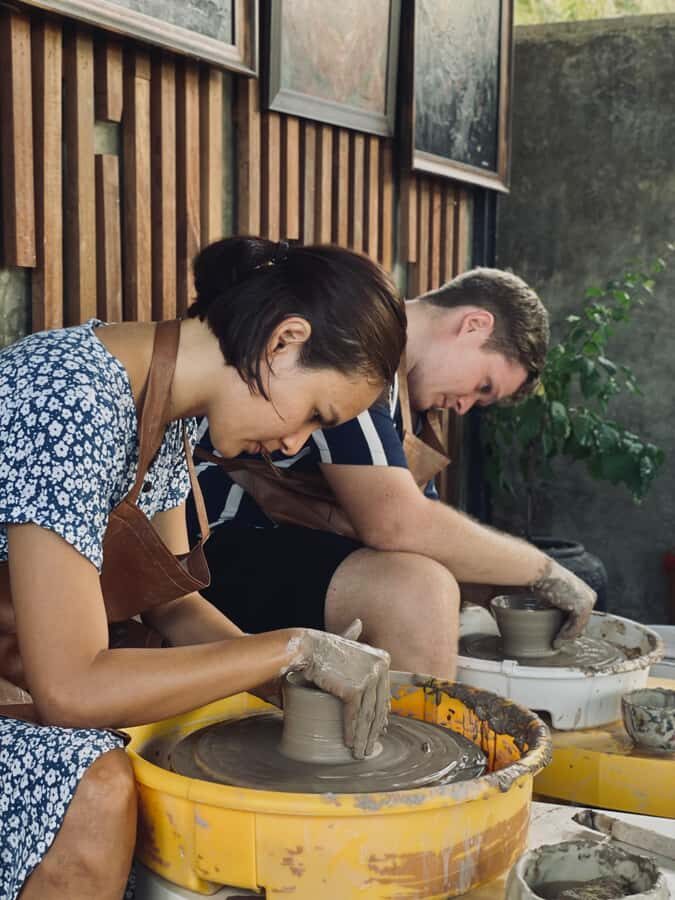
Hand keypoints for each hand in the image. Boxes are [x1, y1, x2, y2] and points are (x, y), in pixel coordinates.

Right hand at [290, 619, 389, 758]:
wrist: (307, 647)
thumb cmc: (324, 652)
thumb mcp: (349, 658)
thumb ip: (361, 669)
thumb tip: (375, 677)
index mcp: (381, 659)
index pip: (382, 694)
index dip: (379, 716)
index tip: (376, 733)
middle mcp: (380, 667)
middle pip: (377, 706)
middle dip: (372, 732)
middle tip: (367, 748)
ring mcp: (369, 677)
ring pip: (368, 715)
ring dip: (363, 738)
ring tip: (358, 752)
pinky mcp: (355, 688)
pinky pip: (355, 715)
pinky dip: (351, 732)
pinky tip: (349, 744)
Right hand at [529, 559, 595, 644]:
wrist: (541, 572)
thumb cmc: (542, 580)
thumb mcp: (553, 596)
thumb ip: (558, 607)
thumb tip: (555, 622)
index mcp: (583, 591)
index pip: (579, 614)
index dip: (569, 625)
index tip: (560, 634)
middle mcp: (589, 596)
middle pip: (581, 620)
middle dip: (570, 632)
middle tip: (559, 641)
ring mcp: (587, 601)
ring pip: (579, 625)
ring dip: (567, 636)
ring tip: (556, 643)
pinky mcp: (582, 607)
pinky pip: (575, 627)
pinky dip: (566, 635)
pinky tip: (557, 640)